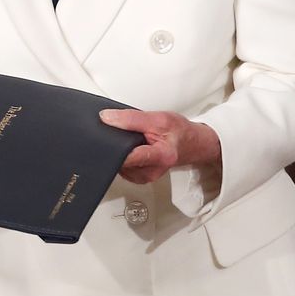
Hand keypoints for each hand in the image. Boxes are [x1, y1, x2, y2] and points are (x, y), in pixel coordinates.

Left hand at [99, 109, 220, 185]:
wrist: (190, 144)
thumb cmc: (179, 132)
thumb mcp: (159, 119)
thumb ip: (131, 118)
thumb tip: (107, 118)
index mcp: (161, 156)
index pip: (130, 156)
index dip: (115, 147)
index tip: (104, 138)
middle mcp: (151, 171)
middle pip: (121, 160)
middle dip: (115, 146)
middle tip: (118, 132)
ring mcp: (144, 177)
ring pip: (119, 164)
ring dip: (118, 150)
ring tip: (128, 140)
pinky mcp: (138, 177)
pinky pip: (122, 166)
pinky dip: (122, 155)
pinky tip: (129, 148)